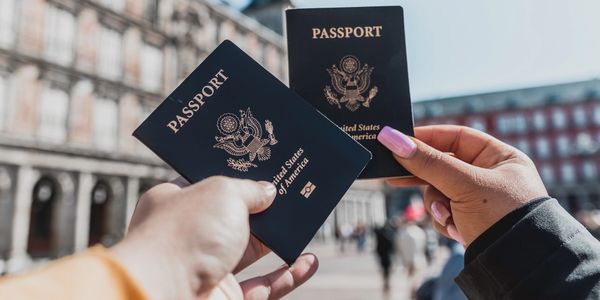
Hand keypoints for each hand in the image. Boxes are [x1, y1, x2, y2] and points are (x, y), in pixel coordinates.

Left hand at [110, 176, 318, 299]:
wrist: (164, 295)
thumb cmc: (184, 236)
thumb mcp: (222, 192)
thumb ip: (249, 189)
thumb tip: (268, 191)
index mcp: (176, 203)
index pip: (208, 184)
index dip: (237, 176)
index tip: (263, 167)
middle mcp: (190, 236)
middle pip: (234, 218)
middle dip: (263, 207)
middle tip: (291, 192)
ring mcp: (207, 269)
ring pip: (252, 252)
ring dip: (280, 240)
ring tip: (305, 222)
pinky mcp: (225, 298)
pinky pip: (264, 286)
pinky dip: (288, 275)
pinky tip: (308, 261)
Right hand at [378, 125, 547, 245]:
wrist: (517, 267)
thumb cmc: (502, 217)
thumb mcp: (463, 185)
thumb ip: (427, 162)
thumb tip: (391, 137)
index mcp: (500, 158)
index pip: (456, 137)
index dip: (427, 138)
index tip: (398, 140)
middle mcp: (491, 176)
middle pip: (444, 166)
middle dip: (426, 178)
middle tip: (394, 176)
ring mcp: (480, 200)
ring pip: (439, 191)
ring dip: (438, 205)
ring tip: (448, 217)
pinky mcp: (471, 220)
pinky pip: (444, 212)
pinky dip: (445, 220)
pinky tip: (457, 230)